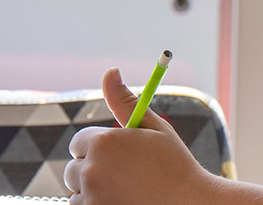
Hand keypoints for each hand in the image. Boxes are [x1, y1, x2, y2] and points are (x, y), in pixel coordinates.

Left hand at [63, 67, 221, 204]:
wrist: (189, 203)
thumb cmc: (174, 165)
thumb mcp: (152, 128)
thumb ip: (124, 101)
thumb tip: (110, 70)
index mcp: (103, 142)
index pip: (79, 143)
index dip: (97, 149)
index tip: (116, 157)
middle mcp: (92, 169)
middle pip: (73, 169)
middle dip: (92, 170)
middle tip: (122, 176)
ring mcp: (91, 196)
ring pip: (76, 190)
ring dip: (91, 191)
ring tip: (123, 190)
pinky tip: (120, 201)